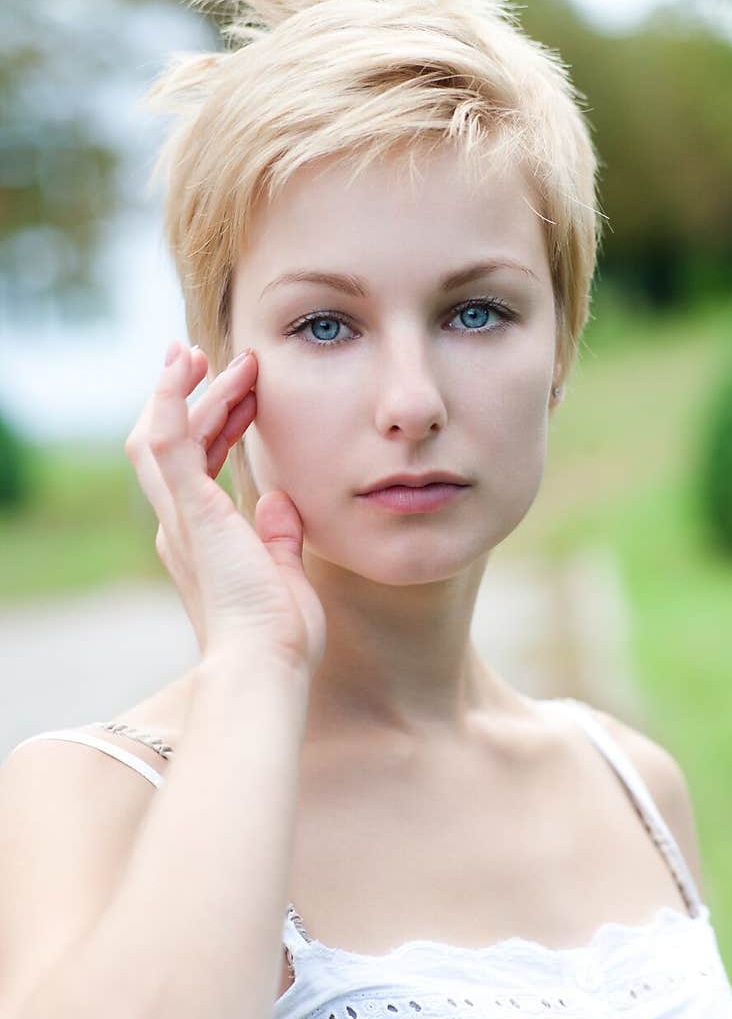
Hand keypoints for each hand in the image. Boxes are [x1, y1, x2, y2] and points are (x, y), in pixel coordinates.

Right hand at [124, 340, 325, 675]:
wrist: (265, 663)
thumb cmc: (278, 635)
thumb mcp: (284, 574)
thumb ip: (279, 537)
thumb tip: (280, 502)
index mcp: (200, 540)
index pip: (198, 466)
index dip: (216, 425)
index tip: (244, 395)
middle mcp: (178, 526)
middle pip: (174, 443)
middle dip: (199, 398)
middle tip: (228, 361)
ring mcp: (178, 517)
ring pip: (162, 434)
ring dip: (183, 390)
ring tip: (202, 355)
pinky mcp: (187, 511)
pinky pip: (166, 440)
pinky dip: (171, 398)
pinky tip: (184, 366)